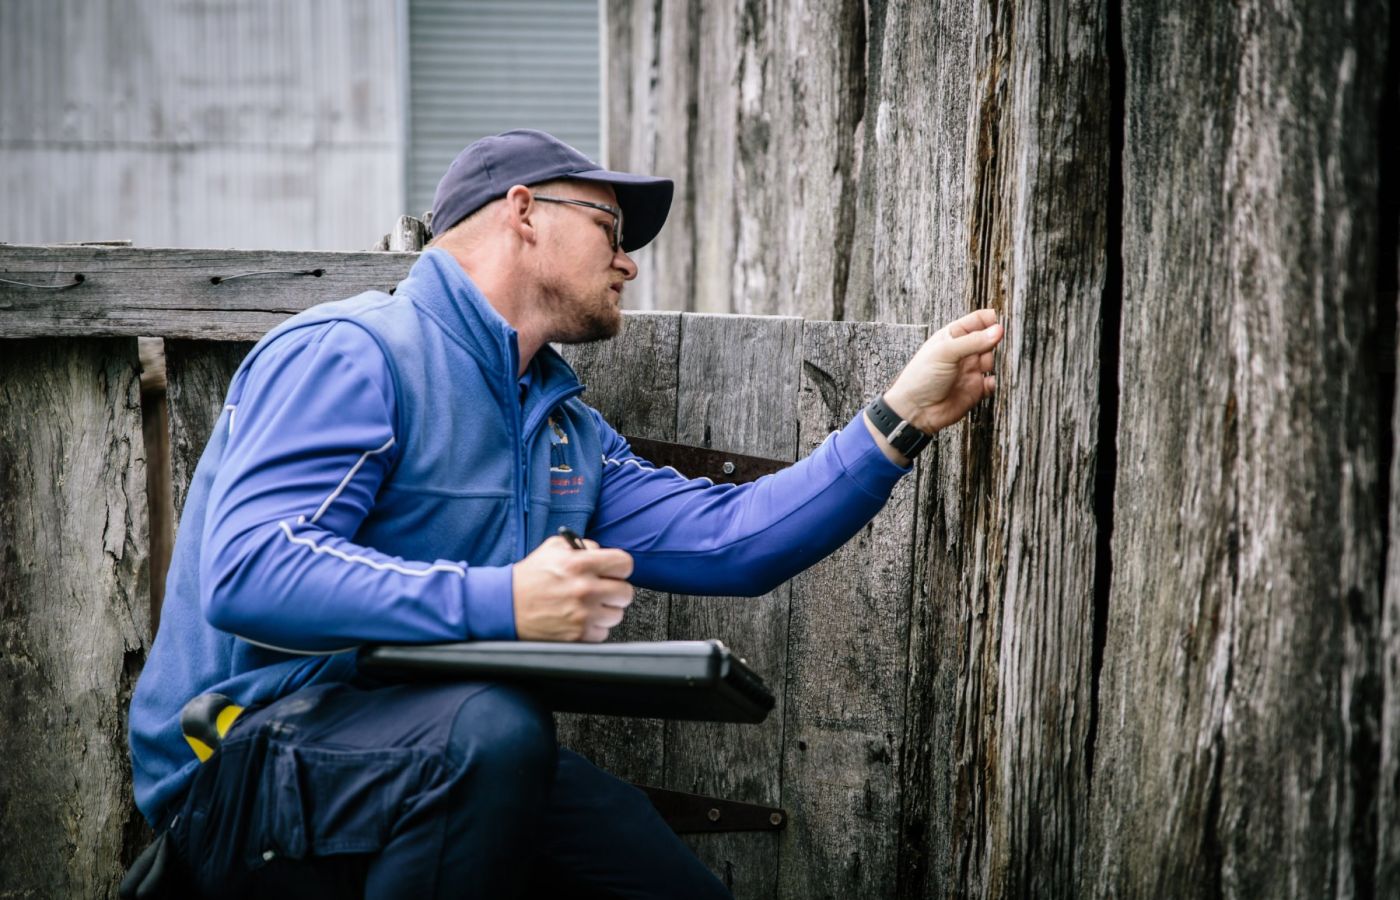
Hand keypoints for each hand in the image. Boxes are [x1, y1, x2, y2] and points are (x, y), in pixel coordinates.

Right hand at [512, 535, 634, 641]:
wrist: (506, 605)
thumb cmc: (530, 577)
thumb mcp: (553, 548)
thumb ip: (581, 546)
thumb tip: (602, 552)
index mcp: (580, 564)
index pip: (625, 564)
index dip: (619, 568)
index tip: (613, 572)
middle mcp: (585, 589)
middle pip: (625, 592)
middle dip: (614, 591)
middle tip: (600, 591)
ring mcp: (583, 614)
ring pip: (617, 614)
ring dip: (604, 611)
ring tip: (586, 606)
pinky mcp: (578, 635)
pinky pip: (603, 632)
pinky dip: (593, 628)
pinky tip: (578, 619)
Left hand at [884, 309, 1003, 434]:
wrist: (916, 410)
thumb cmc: (920, 377)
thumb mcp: (945, 352)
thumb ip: (972, 341)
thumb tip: (997, 330)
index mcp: (953, 336)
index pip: (977, 321)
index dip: (991, 318)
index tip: (1006, 319)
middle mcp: (964, 352)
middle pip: (989, 339)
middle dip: (998, 340)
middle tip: (1005, 341)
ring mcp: (970, 370)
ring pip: (994, 360)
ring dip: (998, 361)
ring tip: (993, 362)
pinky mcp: (976, 388)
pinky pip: (993, 382)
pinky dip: (996, 381)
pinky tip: (989, 381)